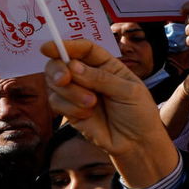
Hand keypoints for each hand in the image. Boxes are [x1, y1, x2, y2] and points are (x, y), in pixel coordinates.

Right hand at [42, 40, 178, 188]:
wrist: (137, 143)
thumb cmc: (139, 113)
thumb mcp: (129, 91)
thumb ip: (101, 78)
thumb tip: (73, 67)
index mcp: (106, 65)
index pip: (83, 48)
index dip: (66, 45)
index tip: (49, 48)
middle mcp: (88, 75)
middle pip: (60, 62)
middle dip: (58, 69)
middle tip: (65, 79)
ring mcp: (76, 93)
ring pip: (54, 83)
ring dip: (70, 93)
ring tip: (91, 104)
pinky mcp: (69, 110)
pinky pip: (55, 102)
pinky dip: (69, 107)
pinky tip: (87, 114)